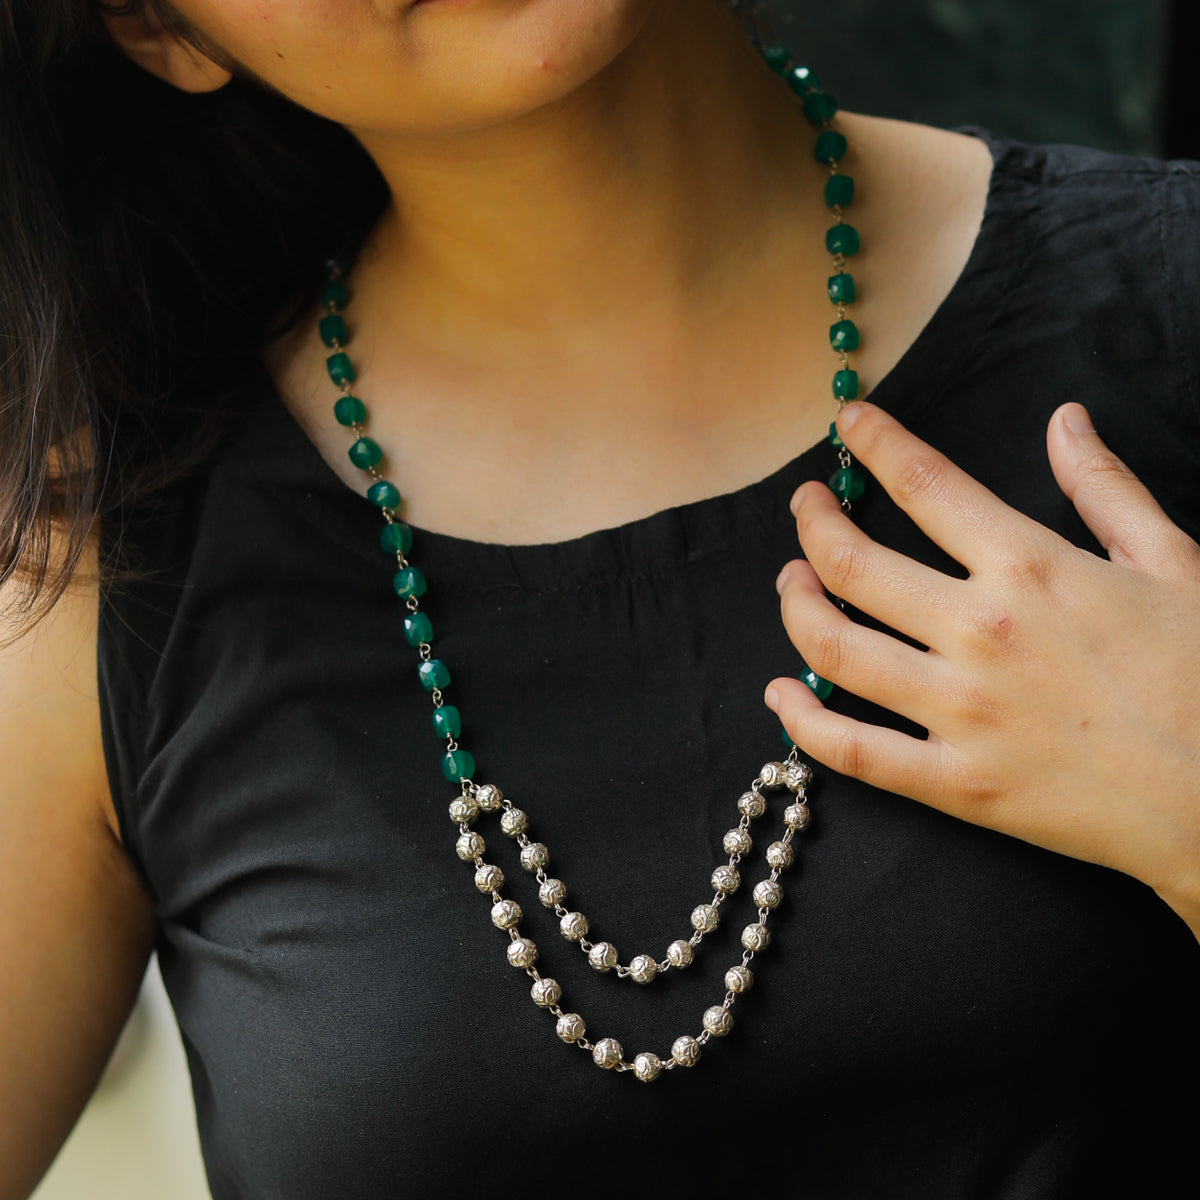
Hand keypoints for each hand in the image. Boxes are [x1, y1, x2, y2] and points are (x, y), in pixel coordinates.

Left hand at [765, 400, 1199, 937]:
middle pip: (853, 563)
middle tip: (804, 508)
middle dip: (813, 524)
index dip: (875, 443)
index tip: (846, 424)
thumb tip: (1064, 421)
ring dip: (796, 606)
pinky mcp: (955, 783)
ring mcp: (959, 711)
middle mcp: (979, 631)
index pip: (925, 483)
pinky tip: (781, 691)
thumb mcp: (1176, 562)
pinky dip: (801, 719)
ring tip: (791, 582)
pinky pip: (850, 750)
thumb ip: (1106, 488)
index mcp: (1031, 566)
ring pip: (834, 647)